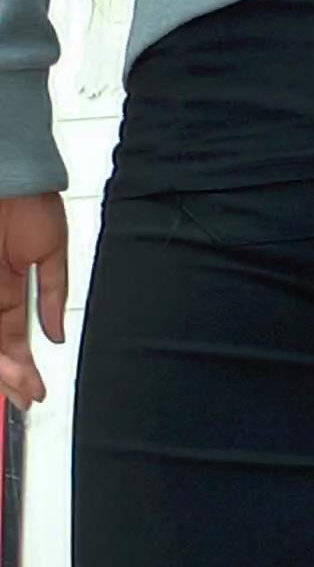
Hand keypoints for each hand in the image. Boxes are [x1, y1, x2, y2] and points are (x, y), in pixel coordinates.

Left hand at [0, 194, 67, 409]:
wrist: (11, 171)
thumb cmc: (30, 199)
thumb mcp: (50, 253)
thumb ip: (52, 296)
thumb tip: (55, 334)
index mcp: (5, 285)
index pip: (9, 338)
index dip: (21, 367)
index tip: (34, 390)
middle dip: (9, 374)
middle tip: (24, 395)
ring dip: (0, 366)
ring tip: (18, 384)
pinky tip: (6, 361)